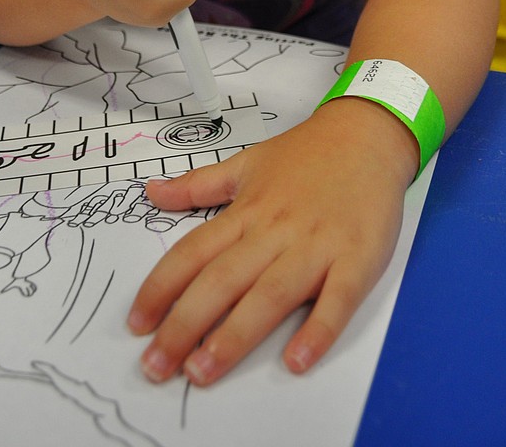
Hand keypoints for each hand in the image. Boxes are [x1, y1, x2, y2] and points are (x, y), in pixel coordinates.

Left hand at [127, 98, 417, 384]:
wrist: (369, 134)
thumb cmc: (307, 154)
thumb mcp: (247, 162)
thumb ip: (198, 185)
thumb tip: (150, 192)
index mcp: (247, 211)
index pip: (194, 252)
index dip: (161, 288)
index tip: (137, 323)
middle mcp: (276, 230)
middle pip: (223, 280)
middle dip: (185, 325)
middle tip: (156, 366)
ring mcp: (317, 246)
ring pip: (270, 294)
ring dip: (235, 335)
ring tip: (203, 371)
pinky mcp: (357, 258)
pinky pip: (337, 299)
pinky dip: (318, 330)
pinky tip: (297, 360)